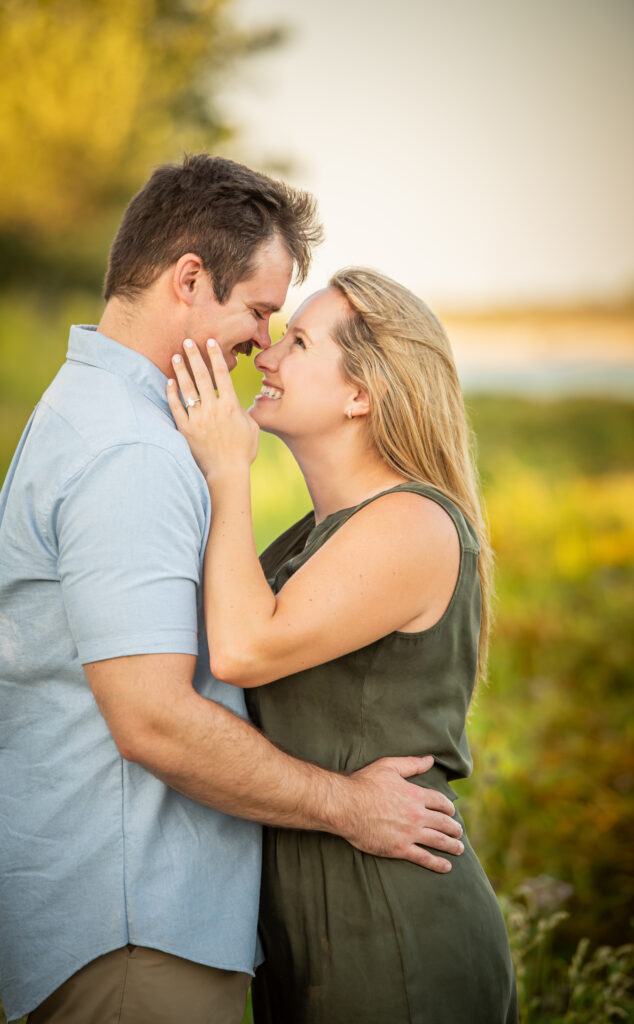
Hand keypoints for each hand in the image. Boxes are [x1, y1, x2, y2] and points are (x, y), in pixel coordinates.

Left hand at [167, 338, 258, 482]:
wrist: (227, 473)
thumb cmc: (243, 452)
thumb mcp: (251, 427)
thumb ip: (242, 410)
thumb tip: (235, 402)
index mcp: (231, 405)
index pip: (222, 374)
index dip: (215, 356)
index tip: (210, 342)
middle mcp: (213, 408)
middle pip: (202, 376)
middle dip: (194, 356)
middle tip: (187, 342)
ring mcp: (198, 418)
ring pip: (187, 389)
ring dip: (181, 371)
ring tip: (175, 357)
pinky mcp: (186, 430)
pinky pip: (176, 408)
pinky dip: (172, 394)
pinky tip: (169, 383)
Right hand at [340, 755, 463, 871]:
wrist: (346, 805)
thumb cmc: (364, 783)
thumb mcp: (389, 766)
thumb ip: (411, 764)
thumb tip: (430, 759)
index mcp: (416, 794)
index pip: (440, 802)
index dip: (448, 807)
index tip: (452, 812)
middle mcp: (417, 814)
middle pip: (443, 822)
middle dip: (454, 828)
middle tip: (459, 832)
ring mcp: (410, 833)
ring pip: (438, 841)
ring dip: (451, 845)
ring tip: (459, 849)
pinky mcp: (399, 849)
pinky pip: (424, 857)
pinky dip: (437, 863)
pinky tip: (446, 866)